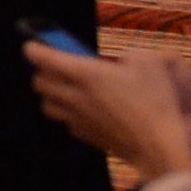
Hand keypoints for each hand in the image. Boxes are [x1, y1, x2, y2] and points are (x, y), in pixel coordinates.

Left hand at [27, 43, 190, 181]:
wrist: (157, 146)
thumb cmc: (155, 102)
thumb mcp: (149, 64)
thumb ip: (130, 56)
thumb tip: (122, 61)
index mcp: (84, 74)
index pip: (43, 57)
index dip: (34, 48)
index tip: (33, 44)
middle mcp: (74, 96)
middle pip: (38, 82)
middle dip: (42, 71)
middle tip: (57, 65)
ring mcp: (77, 118)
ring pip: (46, 104)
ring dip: (51, 93)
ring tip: (68, 87)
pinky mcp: (85, 136)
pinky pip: (65, 122)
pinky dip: (68, 113)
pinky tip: (86, 110)